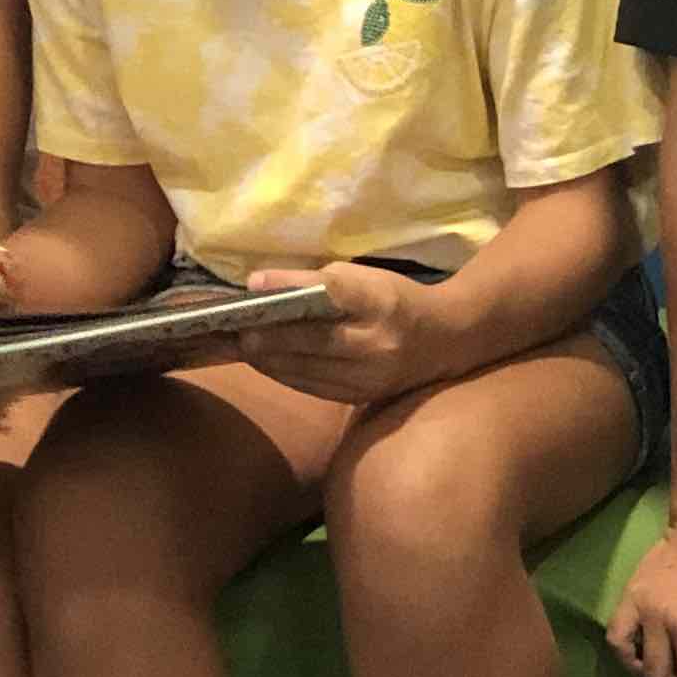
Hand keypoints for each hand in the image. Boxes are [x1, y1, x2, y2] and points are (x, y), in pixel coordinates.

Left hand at [240, 260, 444, 408]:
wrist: (443, 342)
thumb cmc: (396, 301)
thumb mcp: (367, 279)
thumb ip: (320, 282)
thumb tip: (260, 285)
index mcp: (381, 303)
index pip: (333, 293)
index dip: (291, 287)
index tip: (254, 284)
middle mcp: (377, 343)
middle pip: (314, 340)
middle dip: (269, 337)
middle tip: (234, 330)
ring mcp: (369, 376)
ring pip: (309, 370)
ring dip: (270, 360)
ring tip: (239, 347)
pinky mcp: (360, 397)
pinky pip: (313, 386)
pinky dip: (285, 374)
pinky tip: (265, 363)